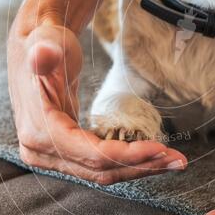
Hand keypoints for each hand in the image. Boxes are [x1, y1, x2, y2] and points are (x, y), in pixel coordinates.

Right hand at [7, 22, 186, 184]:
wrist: (37, 49)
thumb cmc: (45, 44)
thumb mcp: (44, 43)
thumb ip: (43, 51)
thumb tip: (42, 53)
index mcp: (38, 133)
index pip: (90, 155)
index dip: (126, 155)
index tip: (159, 148)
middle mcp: (41, 151)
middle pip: (100, 169)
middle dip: (141, 166)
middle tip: (177, 161)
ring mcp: (52, 156)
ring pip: (102, 172)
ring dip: (139, 168)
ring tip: (172, 161)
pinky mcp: (65, 153)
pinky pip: (100, 164)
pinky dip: (127, 161)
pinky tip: (152, 156)